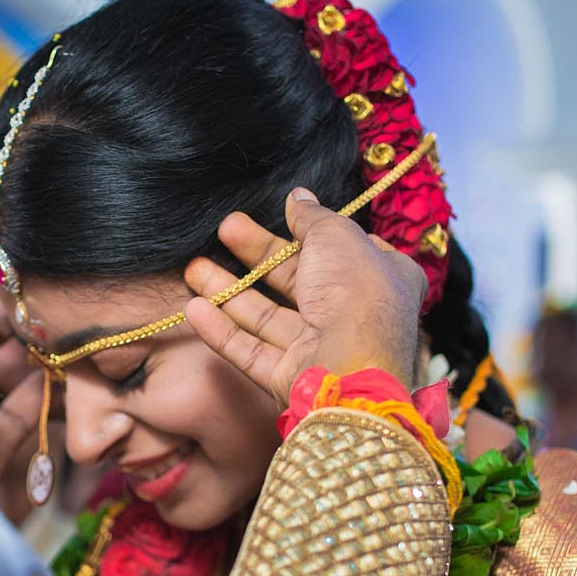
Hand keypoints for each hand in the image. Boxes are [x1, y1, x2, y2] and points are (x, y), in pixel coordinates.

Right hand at [182, 188, 424, 406]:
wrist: (353, 365)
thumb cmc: (356, 292)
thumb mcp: (335, 235)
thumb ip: (311, 217)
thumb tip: (298, 196)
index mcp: (383, 278)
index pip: (345, 251)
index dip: (314, 233)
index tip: (284, 214)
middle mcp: (355, 315)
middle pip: (297, 280)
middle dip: (256, 256)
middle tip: (224, 230)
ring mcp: (322, 349)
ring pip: (269, 317)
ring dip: (230, 292)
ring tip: (193, 268)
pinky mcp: (292, 379)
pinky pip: (253, 352)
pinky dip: (224, 332)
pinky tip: (194, 309)